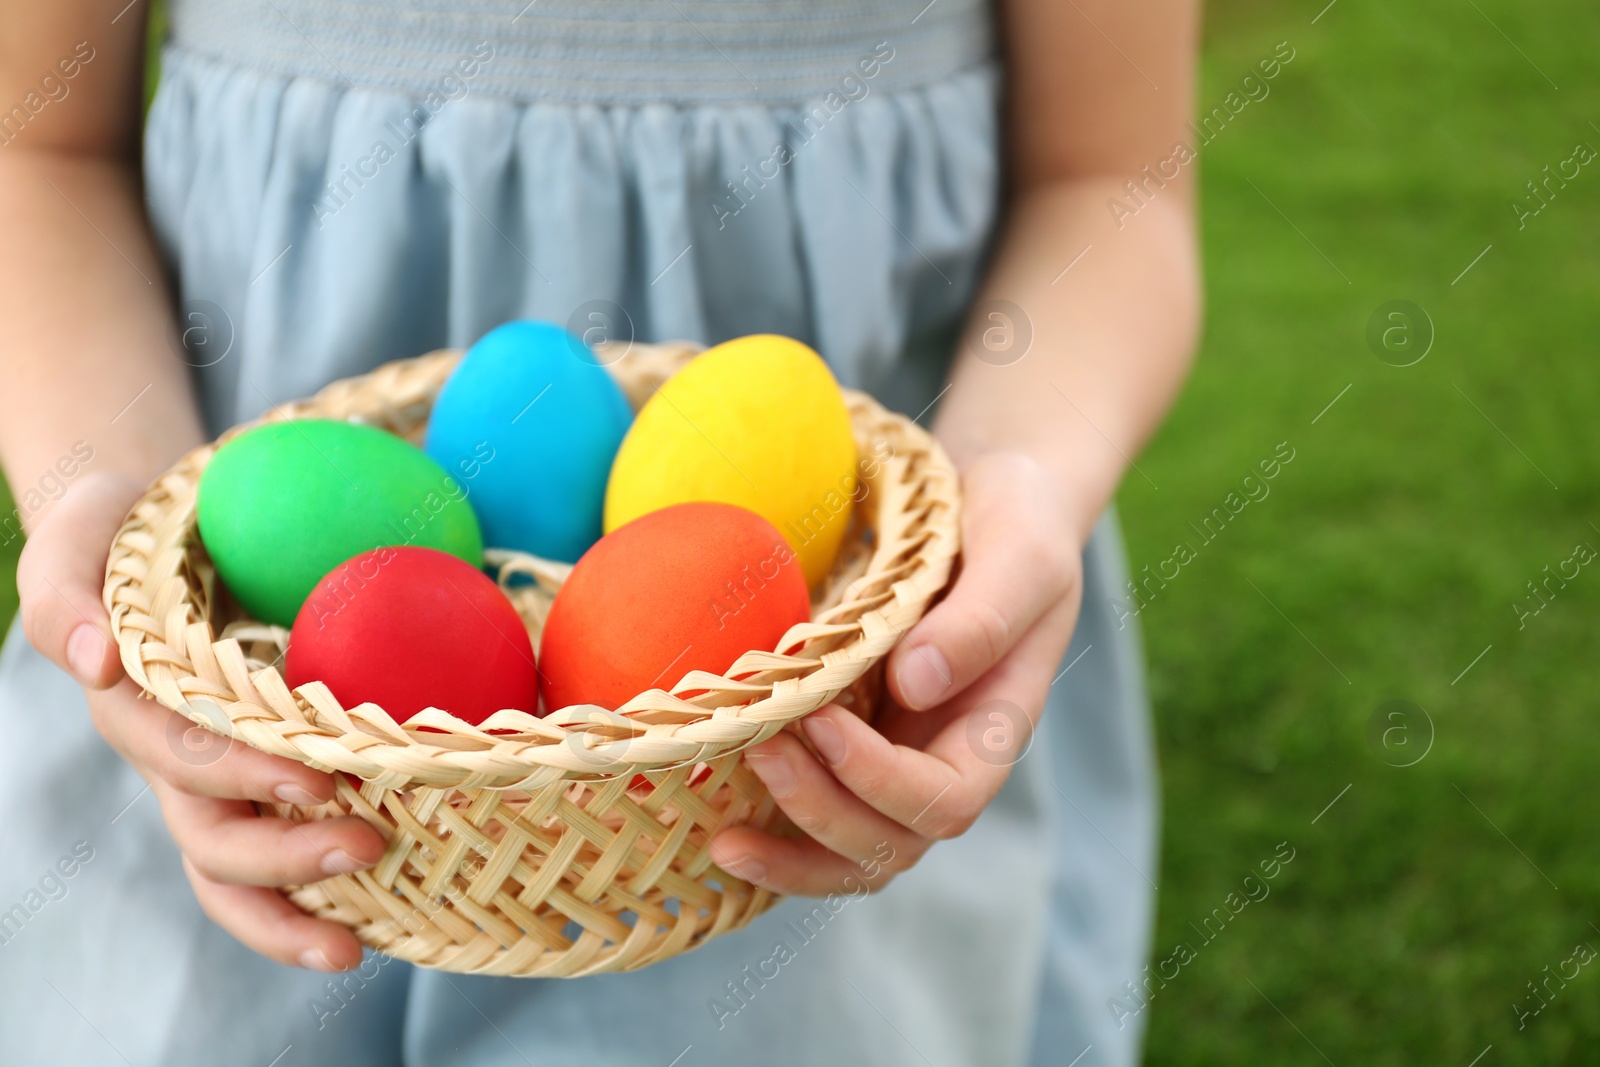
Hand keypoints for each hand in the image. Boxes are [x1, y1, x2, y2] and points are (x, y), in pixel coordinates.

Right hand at [17, 472, 382, 971]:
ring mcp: (210, 779)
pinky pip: (272, 847)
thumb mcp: (77, 546)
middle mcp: (171, 760)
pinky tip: (373, 918)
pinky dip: (311, 893)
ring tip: (357, 946)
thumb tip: (98, 660)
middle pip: (211, 836)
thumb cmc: (112, 536)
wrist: (141, 532)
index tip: (321, 783)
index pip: (184, 756)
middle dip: (284, 858)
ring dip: (291, 909)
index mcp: (135, 708)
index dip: (246, 775)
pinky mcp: (253, 776)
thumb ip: (70, 598)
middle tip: (369, 849)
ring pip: (233, 870)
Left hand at [709, 450, 1085, 894]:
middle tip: (759, 751)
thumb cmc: (1017, 519)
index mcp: (994, 726)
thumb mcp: (1021, 552)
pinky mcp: (849, 738)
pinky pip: (815, 809)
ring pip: (851, 850)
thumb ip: (982, 619)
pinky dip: (771, 832)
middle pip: (891, 843)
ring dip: (790, 855)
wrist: (989, 493)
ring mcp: (895, 754)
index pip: (945, 800)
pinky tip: (713, 821)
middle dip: (820, 814)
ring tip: (721, 840)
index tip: (819, 719)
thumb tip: (913, 685)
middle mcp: (944, 756)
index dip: (878, 780)